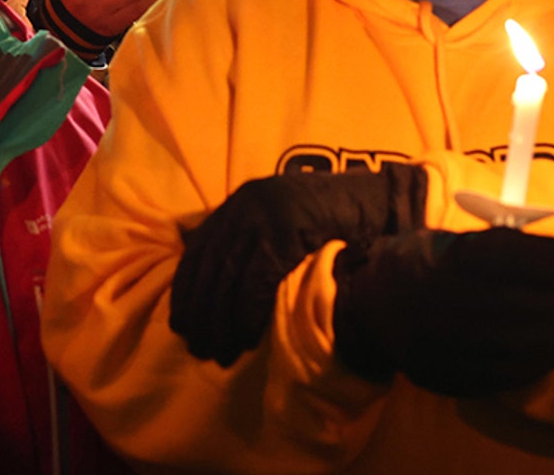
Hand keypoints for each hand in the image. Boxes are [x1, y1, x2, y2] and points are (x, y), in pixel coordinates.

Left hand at [171, 165, 428, 365]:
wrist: (374, 203)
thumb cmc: (328, 221)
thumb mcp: (278, 223)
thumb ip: (248, 243)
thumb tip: (216, 282)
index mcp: (240, 202)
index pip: (200, 248)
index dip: (186, 287)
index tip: (179, 320)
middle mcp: (245, 205)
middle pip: (211, 265)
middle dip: (200, 310)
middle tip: (196, 345)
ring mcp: (264, 216)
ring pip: (229, 277)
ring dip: (221, 319)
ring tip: (219, 351)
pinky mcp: (285, 232)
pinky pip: (256, 281)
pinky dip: (247, 313)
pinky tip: (245, 338)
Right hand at [332, 227, 553, 396]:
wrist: (372, 307)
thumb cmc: (424, 263)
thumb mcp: (460, 240)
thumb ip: (511, 249)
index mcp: (462, 258)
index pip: (539, 262)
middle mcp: (464, 302)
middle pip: (549, 307)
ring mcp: (462, 345)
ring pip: (543, 345)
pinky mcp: (461, 376)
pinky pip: (521, 372)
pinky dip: (544, 360)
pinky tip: (548, 348)